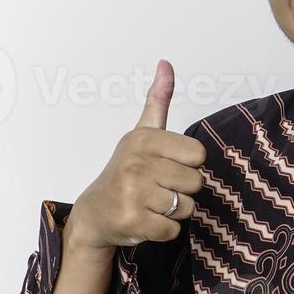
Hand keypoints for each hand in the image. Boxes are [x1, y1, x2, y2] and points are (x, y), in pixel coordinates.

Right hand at [71, 59, 207, 247]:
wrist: (95, 212)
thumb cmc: (125, 171)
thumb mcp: (141, 133)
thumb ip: (158, 101)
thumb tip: (166, 63)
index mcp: (144, 139)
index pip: (199, 155)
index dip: (188, 164)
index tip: (167, 165)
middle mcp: (136, 163)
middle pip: (196, 182)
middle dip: (183, 190)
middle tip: (158, 188)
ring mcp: (133, 193)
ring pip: (187, 207)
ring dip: (174, 211)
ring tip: (152, 204)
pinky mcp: (133, 221)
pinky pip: (173, 229)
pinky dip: (165, 230)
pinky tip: (147, 220)